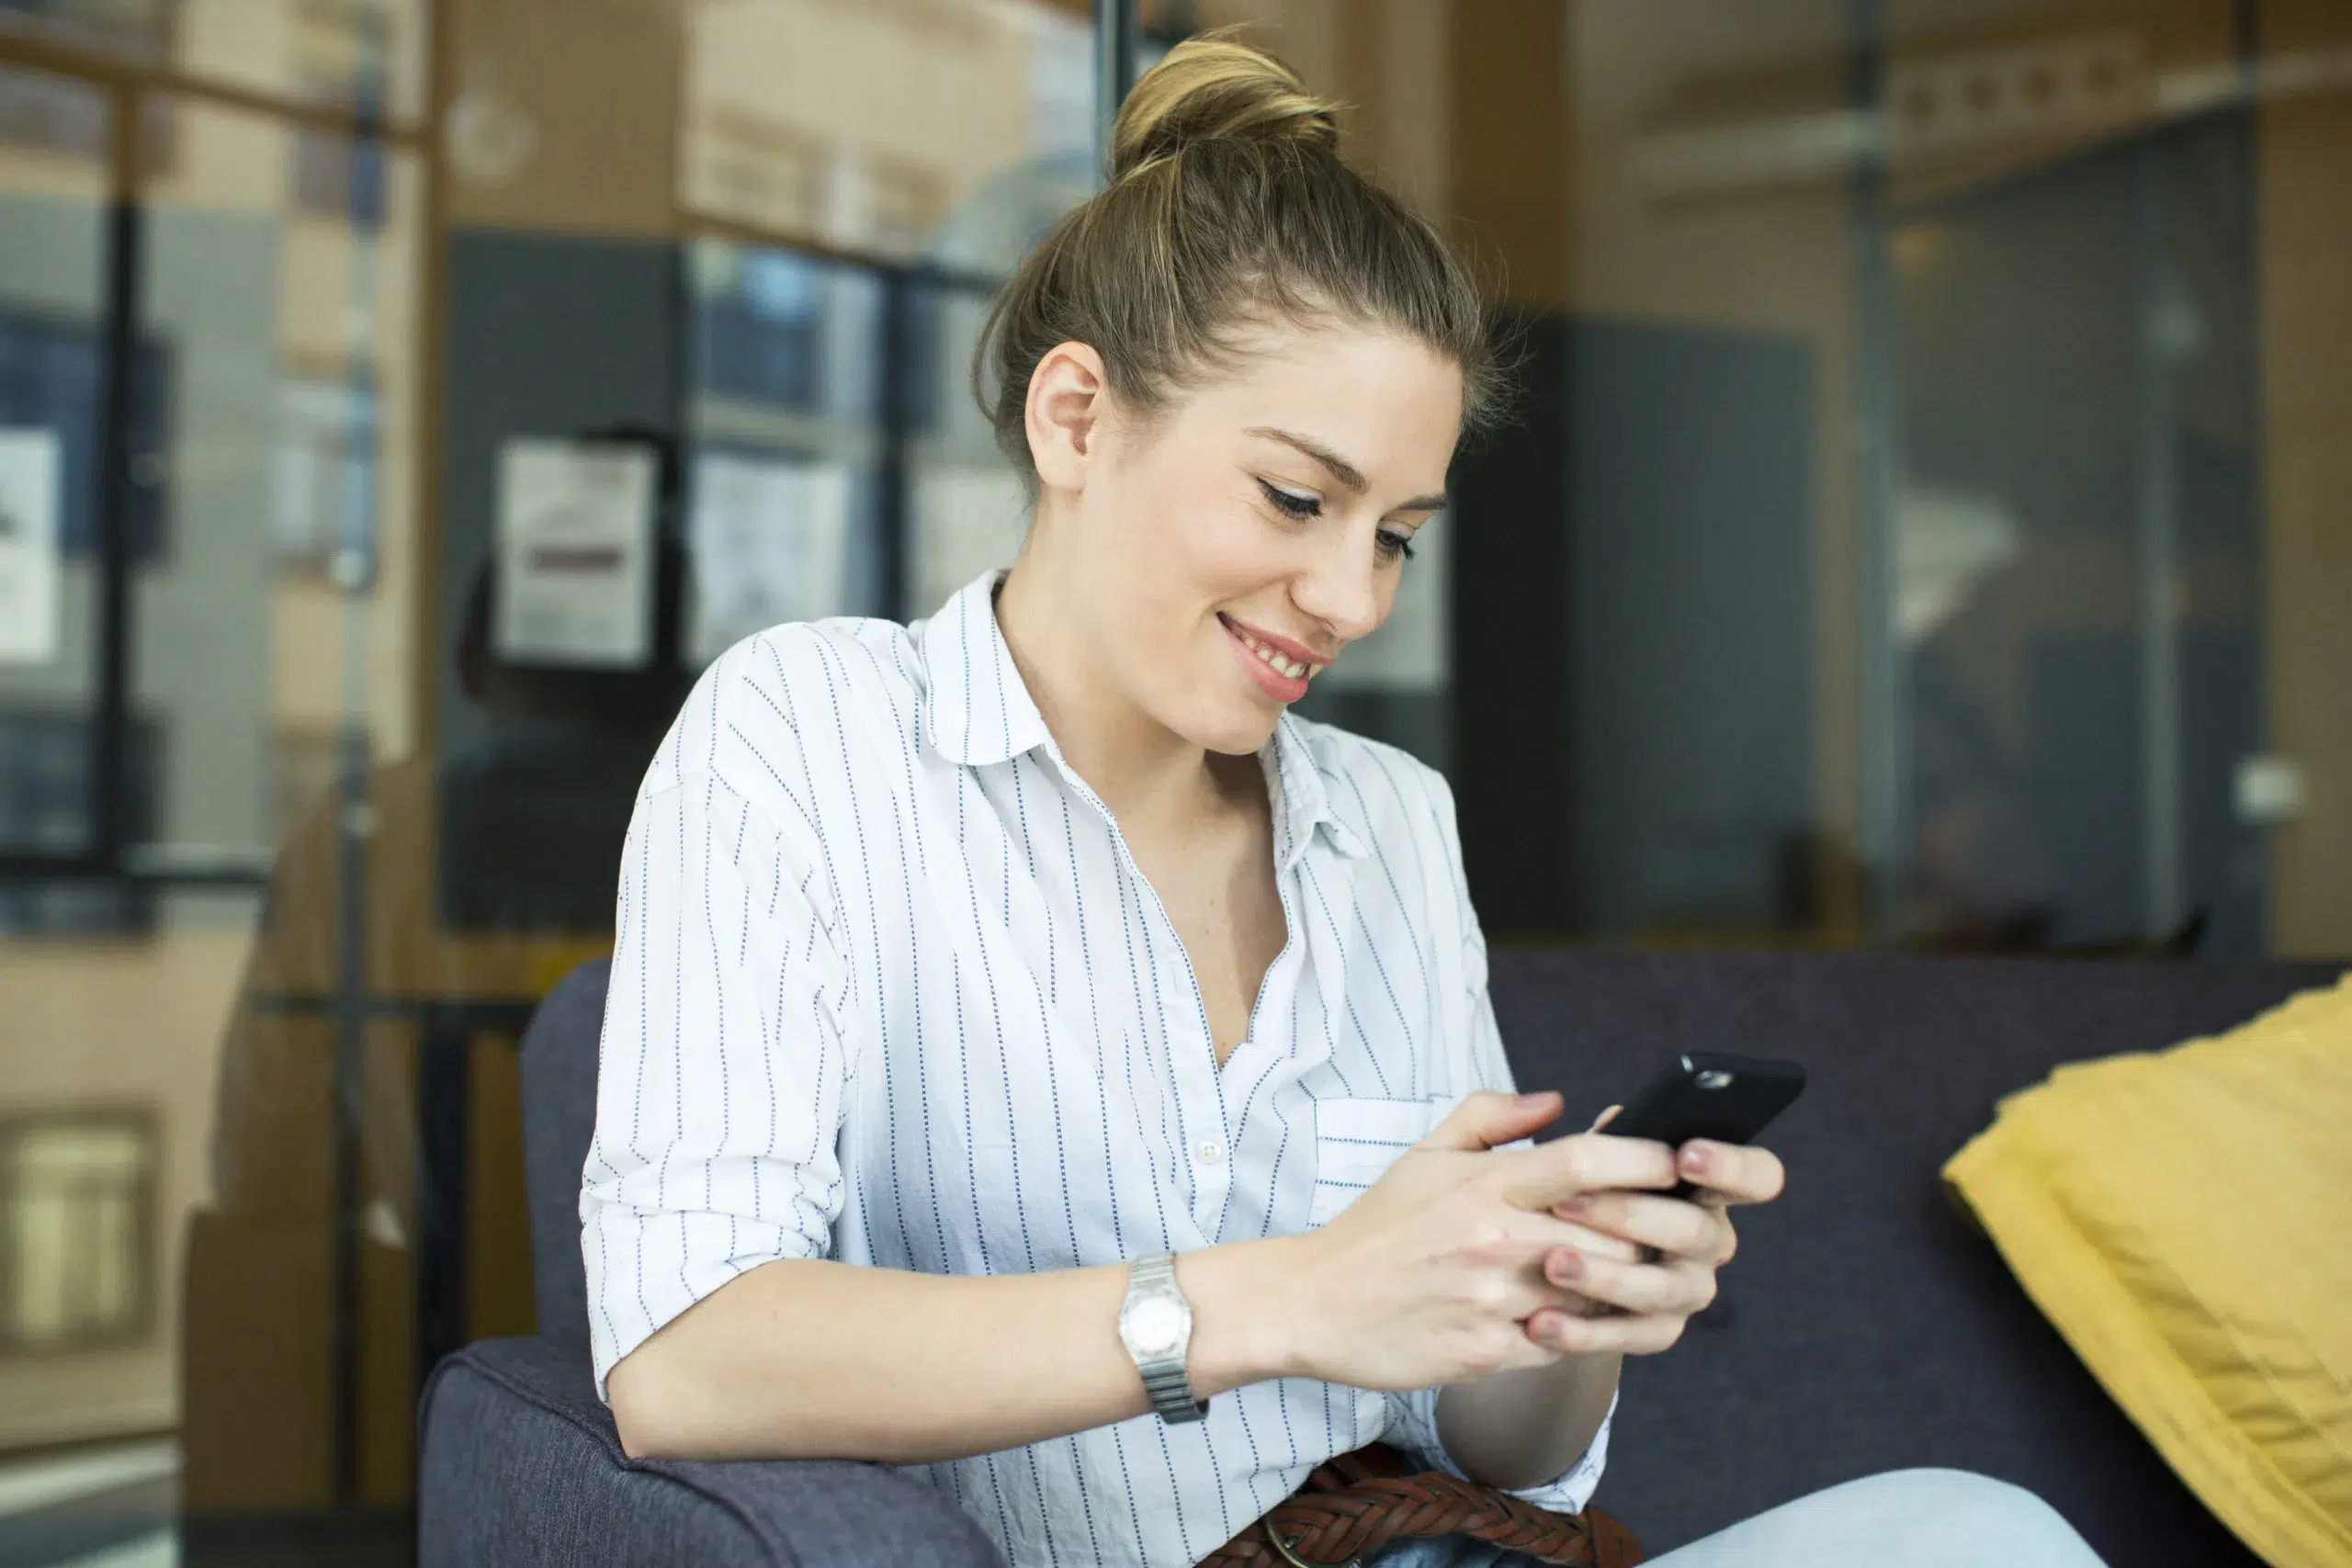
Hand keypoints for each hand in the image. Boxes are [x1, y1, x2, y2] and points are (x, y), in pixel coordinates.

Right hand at [1274, 1090, 1681, 1392]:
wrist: (1314, 1302)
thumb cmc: (1376, 1228)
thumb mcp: (1423, 1154)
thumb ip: (1490, 1118)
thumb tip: (1555, 1102)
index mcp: (1483, 1183)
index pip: (1586, 1162)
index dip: (1644, 1159)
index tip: (1675, 1160)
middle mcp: (1494, 1238)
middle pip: (1613, 1233)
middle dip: (1649, 1233)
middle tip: (1672, 1229)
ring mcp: (1493, 1299)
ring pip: (1598, 1293)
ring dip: (1622, 1286)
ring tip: (1635, 1275)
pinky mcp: (1488, 1352)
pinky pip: (1565, 1343)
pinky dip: (1580, 1330)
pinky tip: (1578, 1317)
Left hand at [1527, 1107, 1785, 1356]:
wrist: (1562, 1264)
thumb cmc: (1590, 1191)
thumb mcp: (1597, 1160)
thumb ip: (1611, 1141)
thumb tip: (1615, 1119)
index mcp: (1708, 1188)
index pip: (1756, 1176)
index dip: (1732, 1167)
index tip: (1686, 1155)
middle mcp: (1710, 1240)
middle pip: (1695, 1231)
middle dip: (1630, 1215)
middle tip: (1567, 1202)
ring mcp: (1688, 1290)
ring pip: (1660, 1289)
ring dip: (1605, 1276)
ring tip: (1553, 1263)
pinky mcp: (1657, 1331)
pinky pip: (1627, 1336)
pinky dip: (1581, 1331)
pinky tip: (1541, 1322)